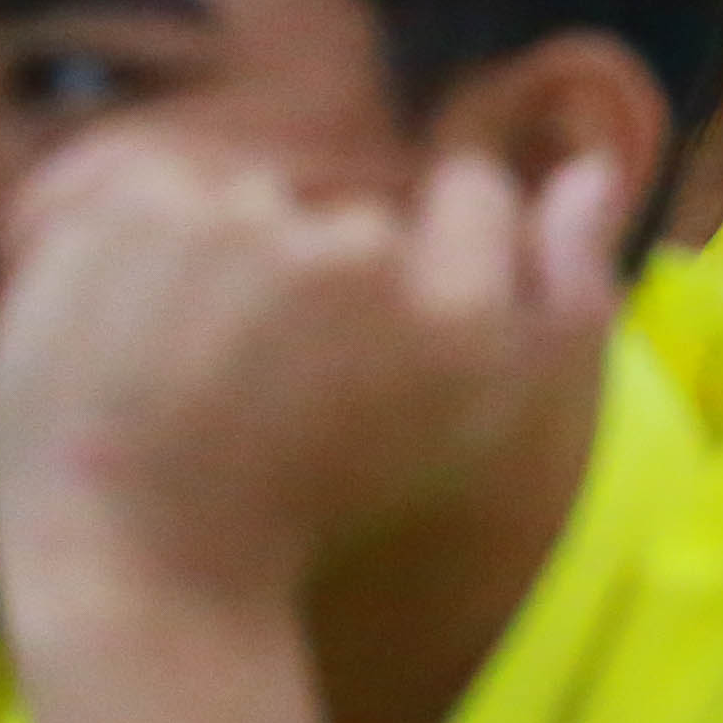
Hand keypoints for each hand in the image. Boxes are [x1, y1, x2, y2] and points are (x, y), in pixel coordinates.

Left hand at [0, 138, 626, 646]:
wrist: (140, 554)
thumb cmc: (320, 495)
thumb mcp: (479, 414)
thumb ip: (564, 293)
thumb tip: (592, 168)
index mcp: (460, 317)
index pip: (474, 193)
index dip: (426, 265)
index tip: (364, 351)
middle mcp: (360, 258)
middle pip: (353, 220)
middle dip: (316, 287)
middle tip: (267, 394)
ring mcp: (242, 228)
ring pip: (257, 203)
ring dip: (229, 267)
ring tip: (190, 369)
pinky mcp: (137, 210)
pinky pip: (159, 188)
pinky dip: (139, 249)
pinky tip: (130, 331)